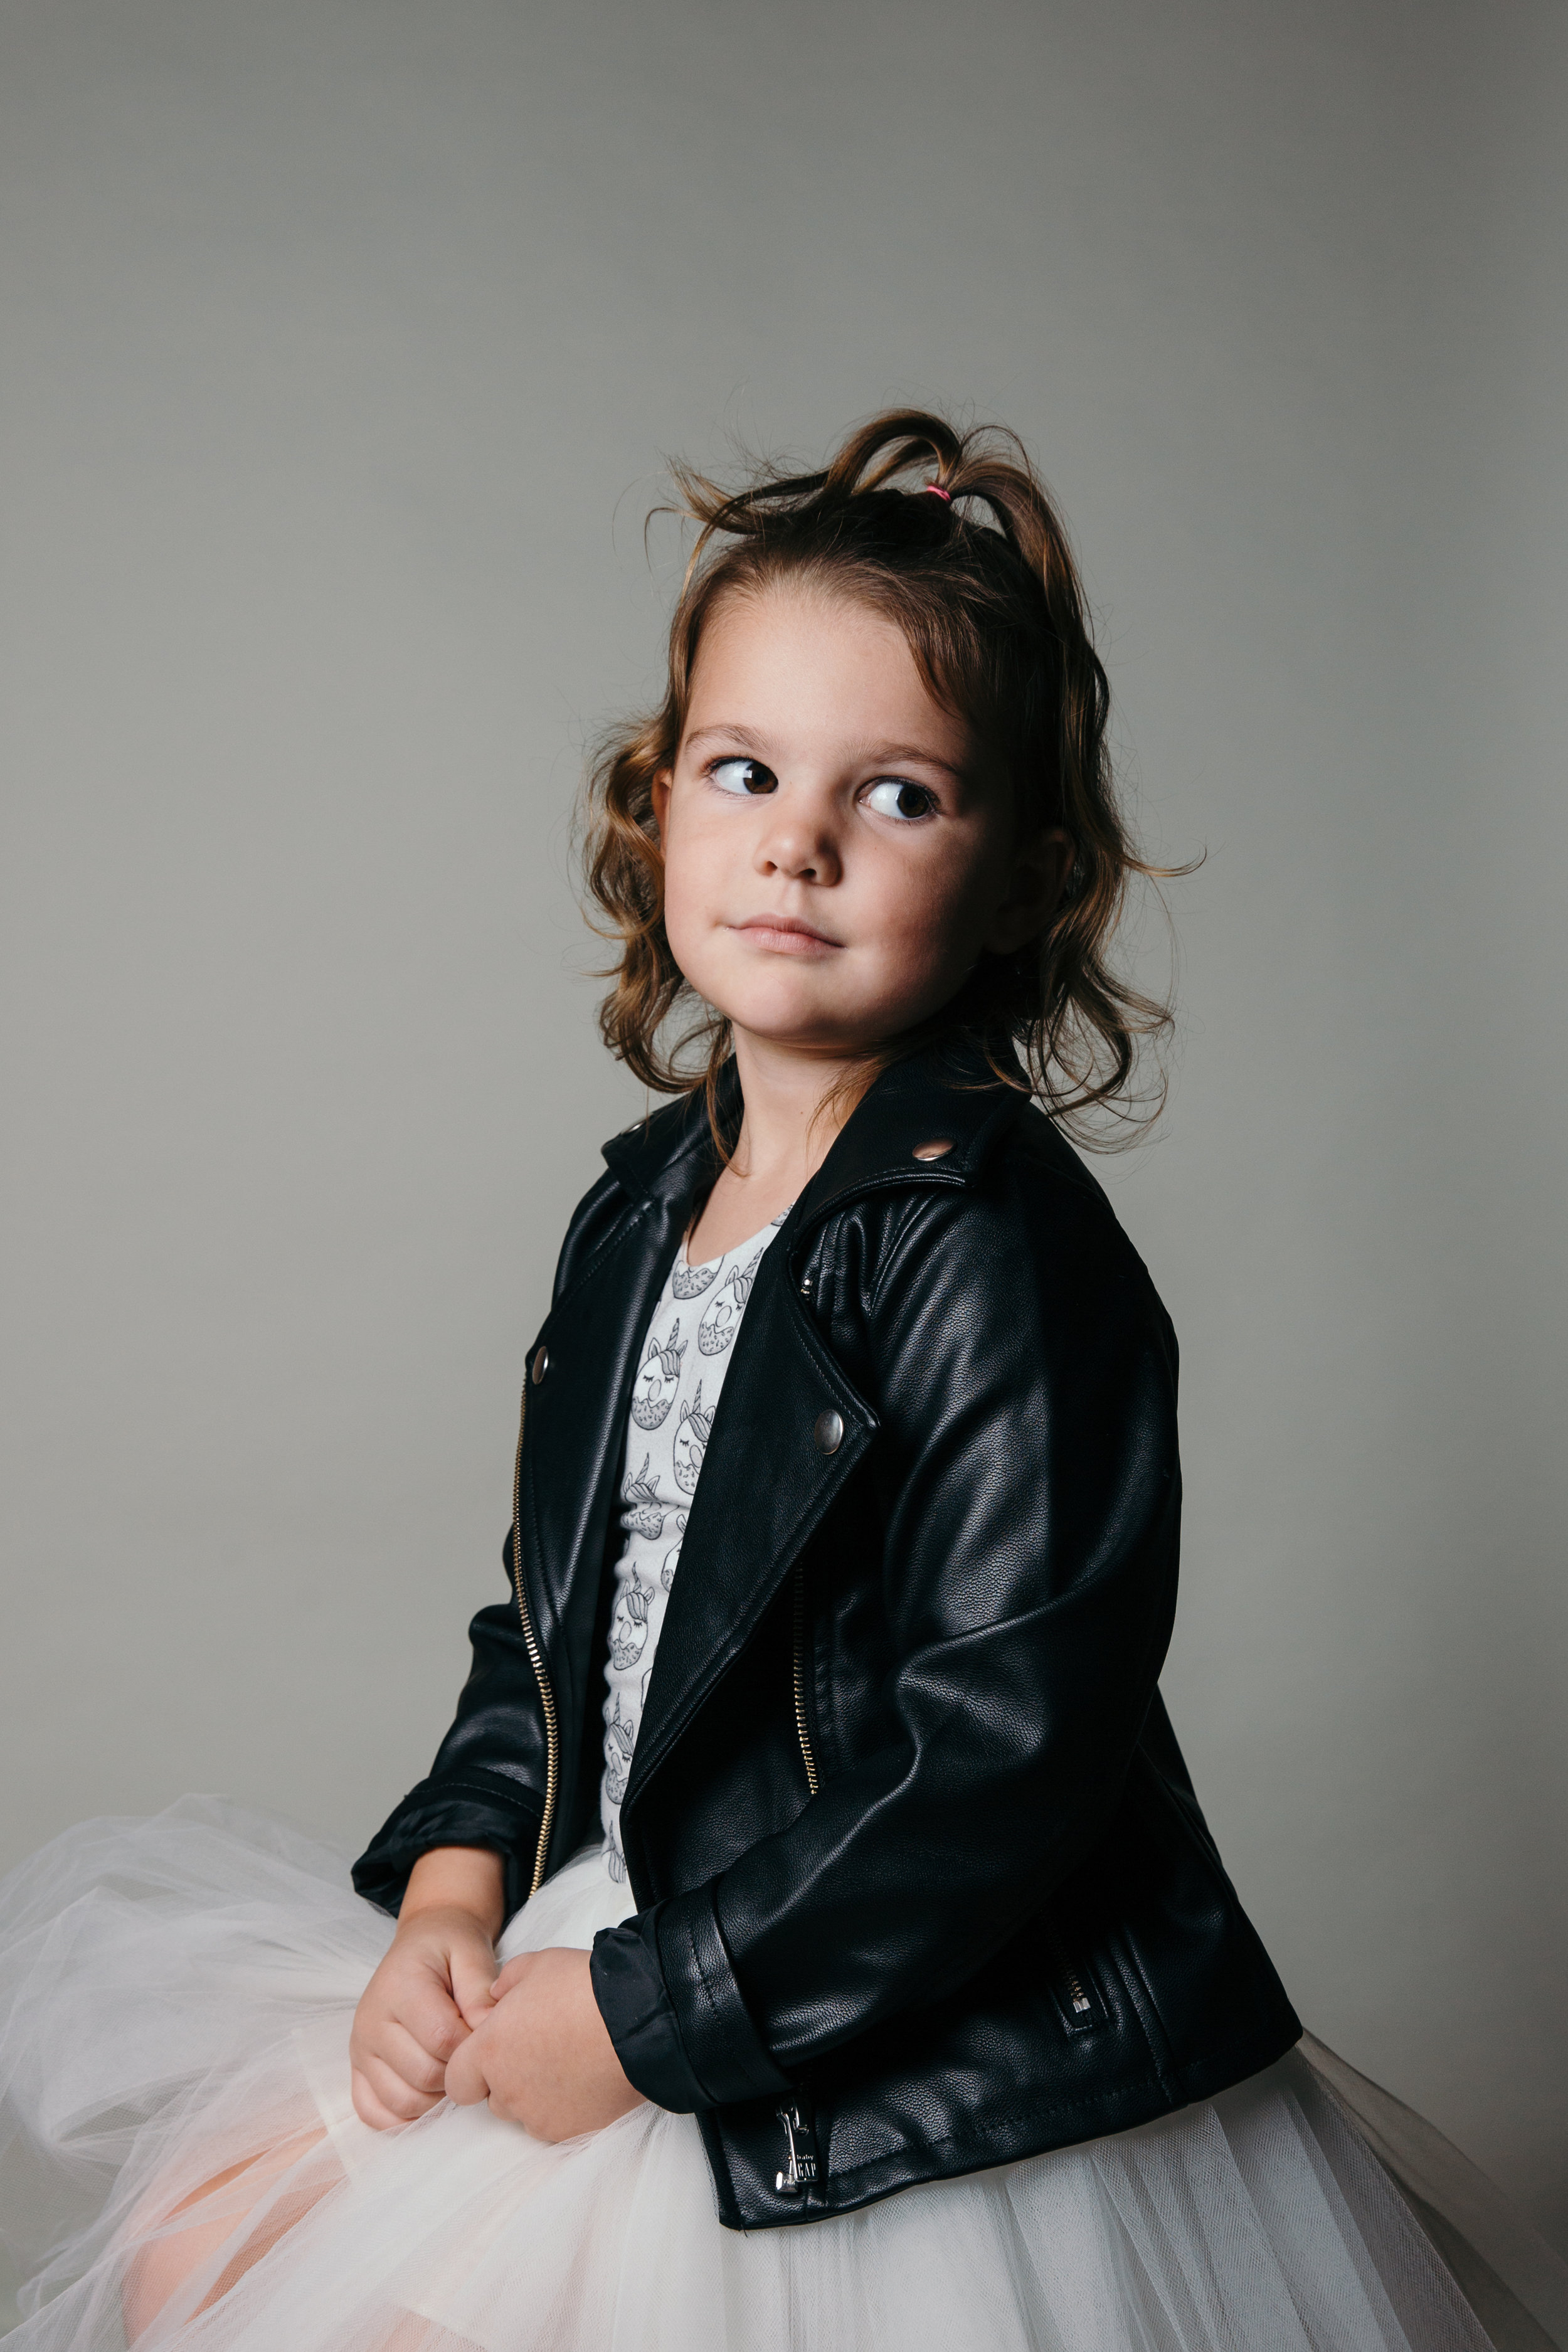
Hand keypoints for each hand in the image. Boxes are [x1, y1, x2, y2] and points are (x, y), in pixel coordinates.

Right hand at [350, 1848, 505, 2129]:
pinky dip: (405, 2116)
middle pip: (424, 2075)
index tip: (487, 2035)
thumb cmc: (449, 1948)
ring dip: (437, 2097)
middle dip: (458, 2072)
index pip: (442, 2038)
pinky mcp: (357, 2069)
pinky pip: (374, 2113)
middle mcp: (371, 2020)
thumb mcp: (472, 1952)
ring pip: (403, 2101)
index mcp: (399, 1987)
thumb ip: (481, 1991)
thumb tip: (488, 2033)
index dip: (473, 2045)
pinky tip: (429, 2093)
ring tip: (452, 2068)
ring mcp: (360, 2049)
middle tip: (472, 2053)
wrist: (422, 1942)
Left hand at [444, 1946, 647, 2141]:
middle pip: (493, 2097)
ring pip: (525, 2112)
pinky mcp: (572, 2131)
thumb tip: (498, 1996)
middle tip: (540, 2047)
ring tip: (568, 2060)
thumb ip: (505, 1983)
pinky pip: (556, 2123)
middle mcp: (508, 2092)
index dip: (471, 2067)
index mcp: (489, 2051)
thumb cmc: (584, 1986)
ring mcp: (540, 2116)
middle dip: (508, 2077)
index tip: (493, 2050)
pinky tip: (586, 2077)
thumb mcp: (536, 1964)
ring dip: (536, 2093)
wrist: (640, 2017)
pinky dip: (565, 2106)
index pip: (456, 2081)